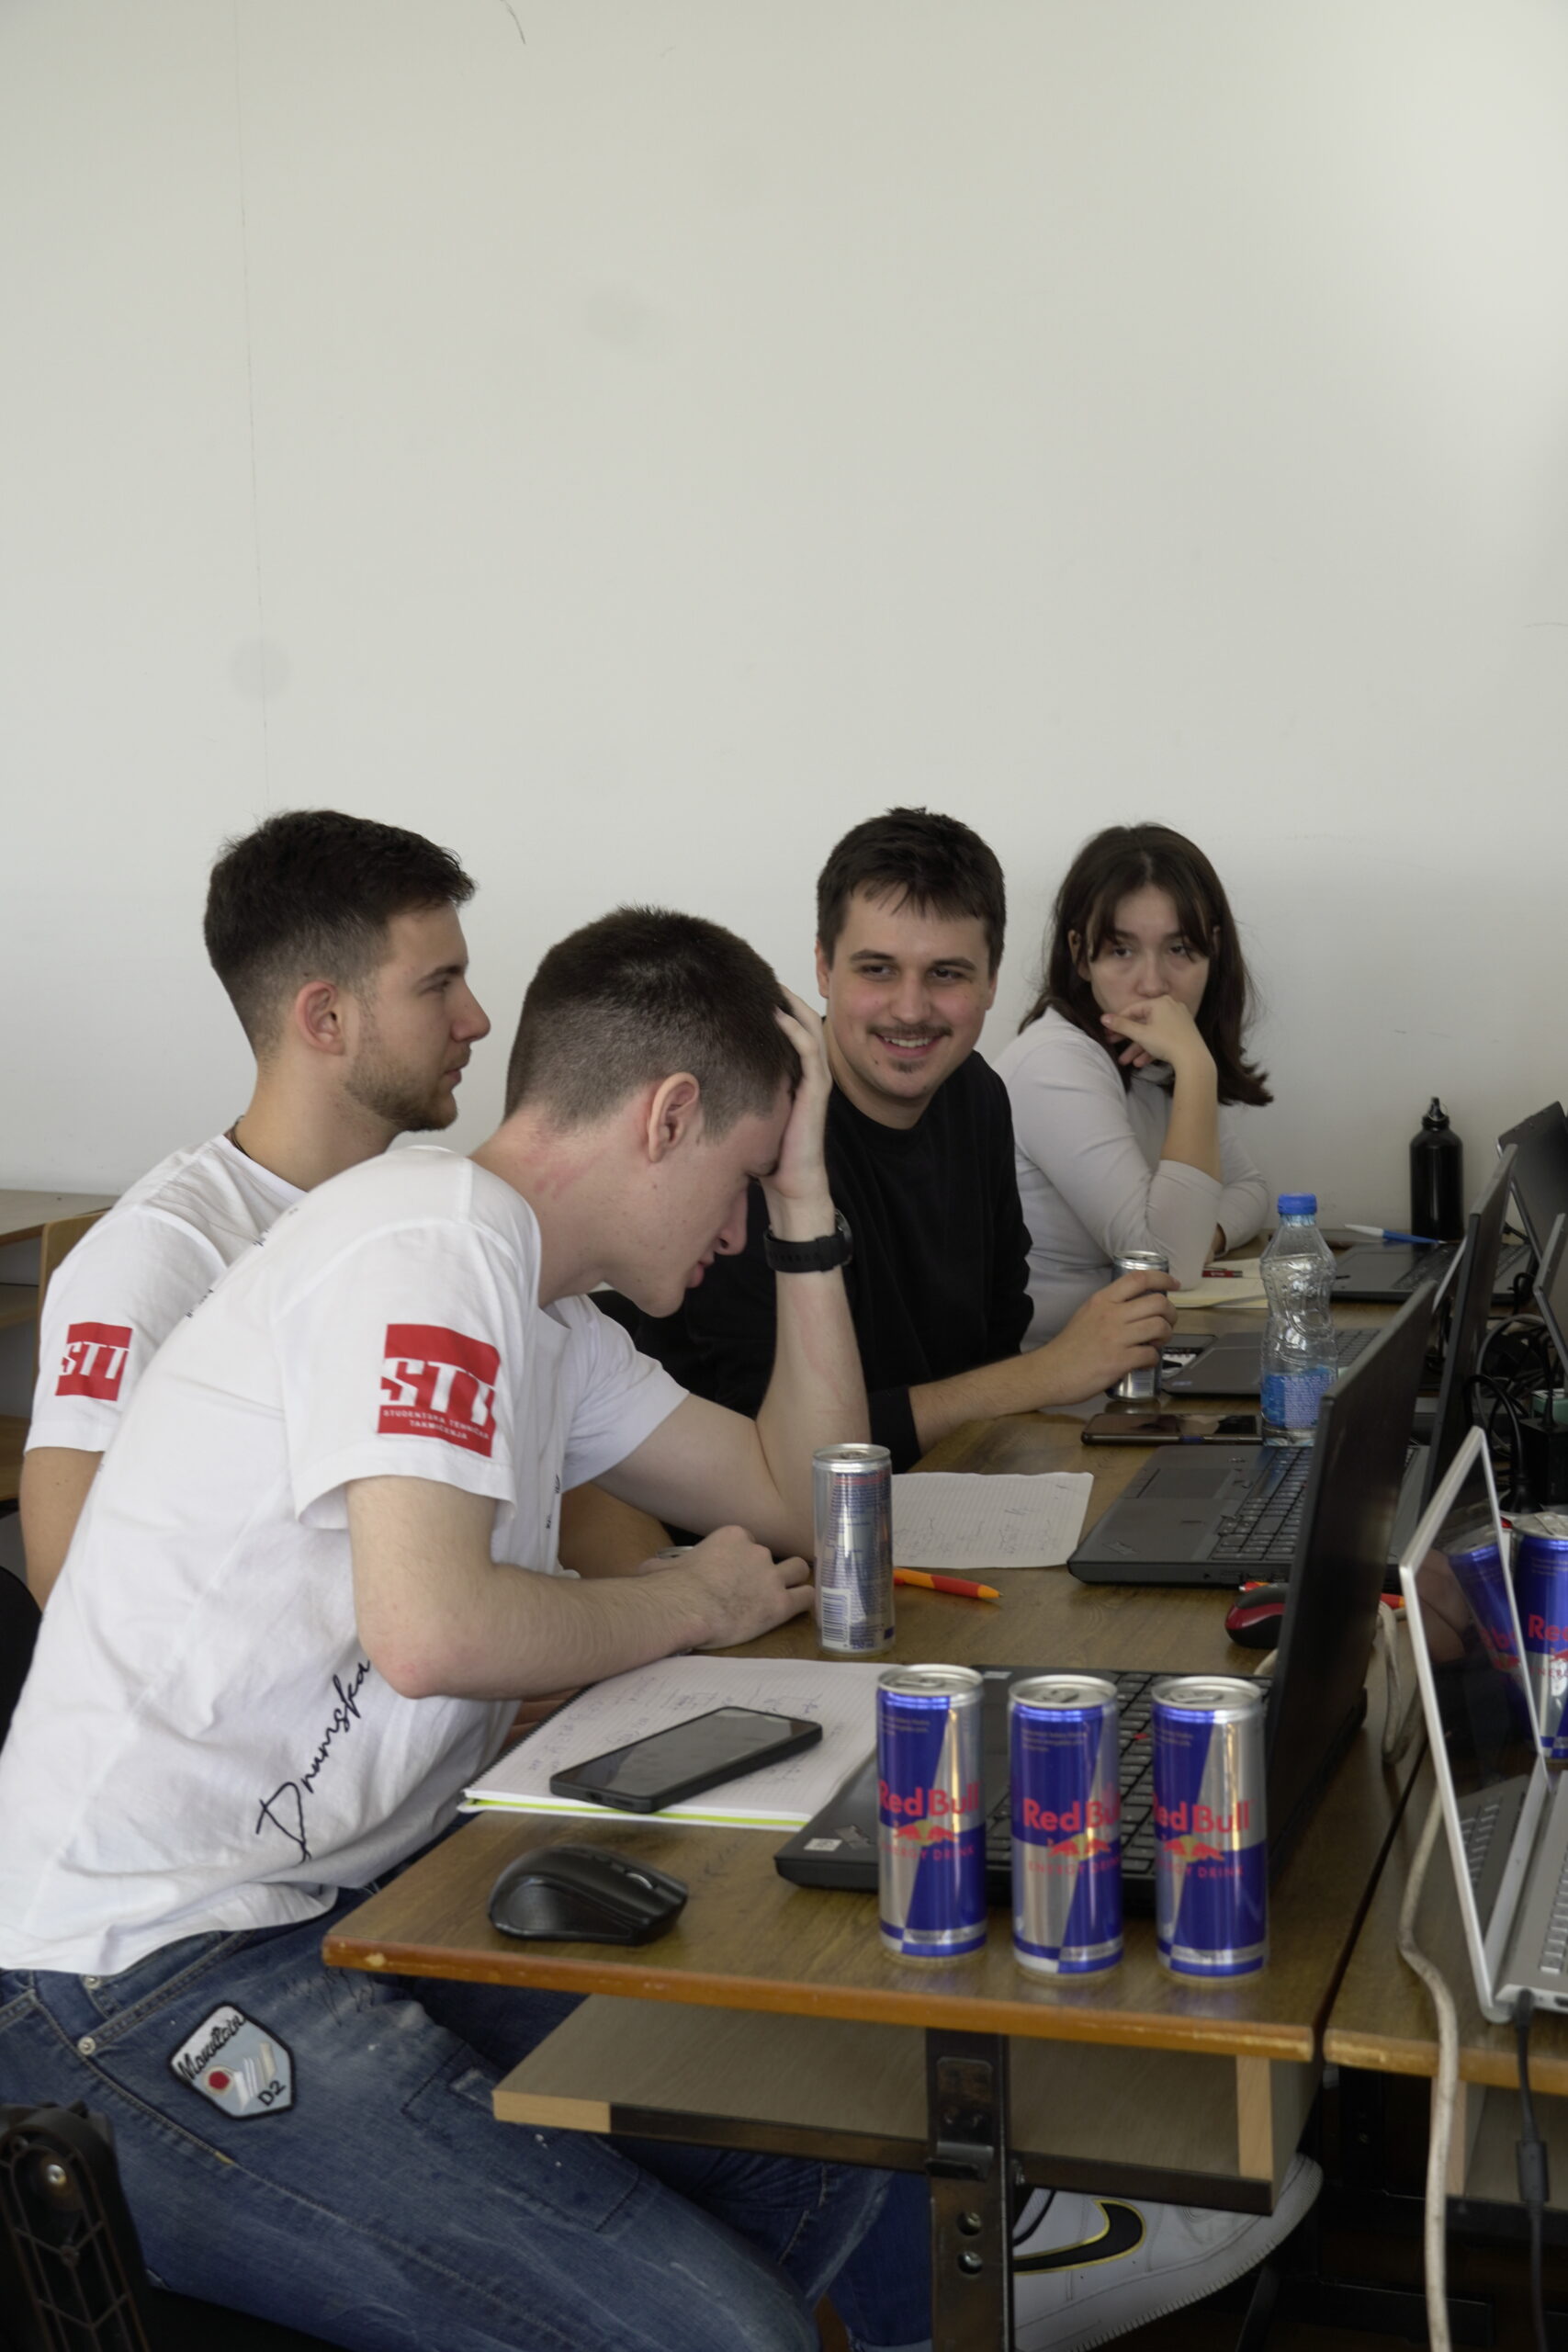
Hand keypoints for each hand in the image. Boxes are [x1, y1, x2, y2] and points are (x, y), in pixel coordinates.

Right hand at [676, 1523, 815, 1647]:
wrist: (684, 1608)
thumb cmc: (670, 1588)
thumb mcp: (663, 1567)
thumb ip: (663, 1566)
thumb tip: (645, 1569)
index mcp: (733, 1536)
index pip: (748, 1542)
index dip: (743, 1559)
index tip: (735, 1574)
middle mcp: (757, 1551)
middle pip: (774, 1556)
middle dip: (769, 1569)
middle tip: (758, 1587)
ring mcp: (771, 1577)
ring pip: (799, 1570)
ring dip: (794, 1580)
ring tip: (787, 1593)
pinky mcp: (780, 1604)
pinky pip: (806, 1597)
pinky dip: (805, 1602)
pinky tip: (800, 1608)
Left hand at [761, 988, 835, 1230]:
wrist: (790, 1184)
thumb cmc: (768, 1150)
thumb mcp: (750, 1108)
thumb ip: (740, 1086)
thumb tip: (702, 1068)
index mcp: (796, 1073)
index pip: (789, 1027)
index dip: (773, 1004)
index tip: (746, 987)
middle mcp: (809, 1071)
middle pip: (802, 1019)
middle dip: (783, 995)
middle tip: (758, 974)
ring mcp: (816, 1079)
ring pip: (809, 1028)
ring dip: (791, 1004)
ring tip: (770, 984)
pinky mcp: (817, 1091)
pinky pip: (810, 1051)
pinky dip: (794, 1031)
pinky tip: (777, 1017)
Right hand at [1036, 1271, 1176, 1401]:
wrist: (1050, 1372)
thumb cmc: (1069, 1346)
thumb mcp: (1086, 1314)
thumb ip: (1110, 1308)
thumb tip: (1137, 1310)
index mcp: (1102, 1300)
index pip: (1139, 1278)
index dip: (1162, 1279)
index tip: (1173, 1285)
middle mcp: (1111, 1314)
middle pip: (1157, 1303)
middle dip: (1171, 1313)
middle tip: (1167, 1323)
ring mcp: (1116, 1338)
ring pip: (1159, 1327)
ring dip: (1165, 1335)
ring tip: (1157, 1342)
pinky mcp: (1119, 1361)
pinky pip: (1151, 1354)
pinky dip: (1153, 1358)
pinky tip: (1145, 1361)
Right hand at [1100, 994, 1210, 1074]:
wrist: (1194, 1059)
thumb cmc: (1165, 1042)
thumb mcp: (1140, 1034)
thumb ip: (1121, 1025)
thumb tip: (1103, 1018)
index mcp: (1160, 1003)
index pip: (1133, 1009)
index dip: (1118, 1020)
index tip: (1107, 1030)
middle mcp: (1170, 1007)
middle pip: (1142, 1023)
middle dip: (1127, 1038)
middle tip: (1111, 1044)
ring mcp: (1178, 1021)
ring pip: (1152, 1034)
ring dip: (1137, 1048)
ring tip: (1124, 1061)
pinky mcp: (1183, 1033)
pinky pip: (1163, 1038)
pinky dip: (1152, 1049)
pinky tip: (1140, 1063)